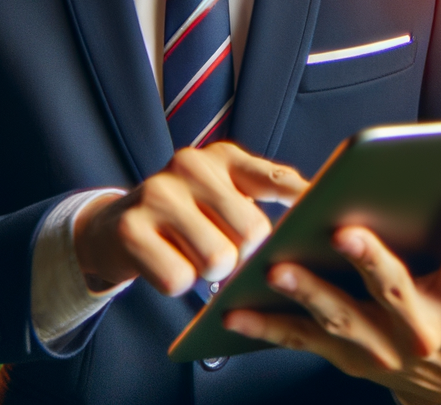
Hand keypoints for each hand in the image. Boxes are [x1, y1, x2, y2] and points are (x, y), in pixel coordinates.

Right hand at [73, 142, 308, 294]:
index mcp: (223, 158)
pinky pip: (179, 279)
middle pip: (251, 233)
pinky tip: (165, 262)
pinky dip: (177, 283)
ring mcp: (158, 193)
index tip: (327, 215)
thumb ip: (263, 197)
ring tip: (193, 255)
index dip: (303, 200)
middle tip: (224, 251)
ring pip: (216, 260)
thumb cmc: (186, 217)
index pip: (274, 177)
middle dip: (243, 256)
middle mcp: (191, 165)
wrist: (113, 228)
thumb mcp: (223, 195)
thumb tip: (315, 214)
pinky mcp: (131, 228)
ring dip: (209, 273)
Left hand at [223, 191, 440, 404]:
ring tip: (280, 268)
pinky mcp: (348, 356)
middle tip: (346, 230)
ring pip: (341, 317)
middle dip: (370, 260)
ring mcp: (380, 347)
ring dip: (309, 293)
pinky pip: (304, 342)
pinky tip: (235, 311)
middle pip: (394, 290)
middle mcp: (420, 327)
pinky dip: (269, 327)